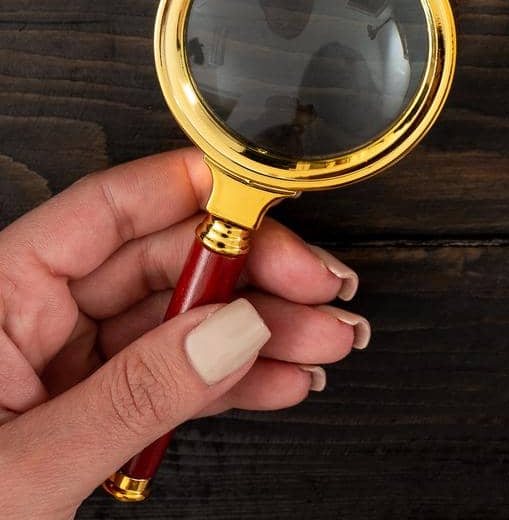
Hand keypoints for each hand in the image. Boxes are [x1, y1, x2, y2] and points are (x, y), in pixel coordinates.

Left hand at [0, 150, 368, 519]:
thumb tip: (230, 330)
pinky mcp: (83, 417)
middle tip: (321, 291)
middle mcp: (27, 320)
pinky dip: (232, 381)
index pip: (104, 212)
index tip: (267, 194)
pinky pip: (168, 379)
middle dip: (252, 275)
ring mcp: (58, 370)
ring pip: (177, 321)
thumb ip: (132, 399)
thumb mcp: (23, 473)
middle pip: (159, 261)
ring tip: (324, 342)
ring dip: (260, 330)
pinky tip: (281, 380)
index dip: (192, 190)